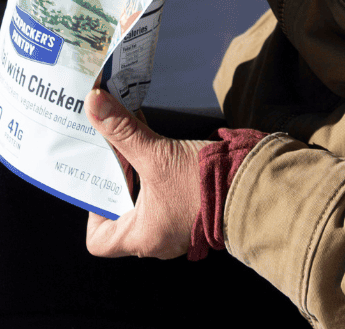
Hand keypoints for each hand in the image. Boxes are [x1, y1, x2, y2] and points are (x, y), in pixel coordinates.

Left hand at [85, 89, 210, 259]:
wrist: (252, 186)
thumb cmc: (203, 183)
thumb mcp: (157, 154)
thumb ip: (123, 130)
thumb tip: (94, 103)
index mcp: (142, 237)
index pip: (99, 241)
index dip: (92, 212)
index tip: (99, 182)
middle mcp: (157, 239)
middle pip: (121, 216)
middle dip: (116, 182)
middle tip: (111, 153)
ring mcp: (177, 227)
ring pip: (144, 203)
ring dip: (137, 174)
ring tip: (131, 144)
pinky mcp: (193, 211)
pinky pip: (165, 196)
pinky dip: (156, 173)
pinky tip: (157, 145)